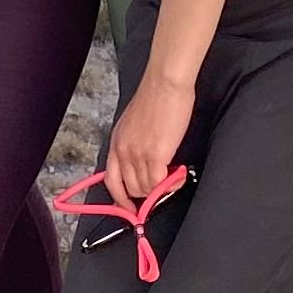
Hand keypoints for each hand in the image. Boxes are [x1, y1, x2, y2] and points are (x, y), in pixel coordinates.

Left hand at [105, 75, 193, 205]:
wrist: (165, 84)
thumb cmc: (155, 98)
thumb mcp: (133, 124)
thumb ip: (133, 144)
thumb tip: (142, 162)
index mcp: (116, 143)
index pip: (111, 182)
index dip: (121, 199)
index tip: (131, 209)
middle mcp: (123, 152)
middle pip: (131, 189)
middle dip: (148, 193)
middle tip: (165, 186)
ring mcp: (138, 155)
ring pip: (146, 189)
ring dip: (162, 188)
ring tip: (175, 175)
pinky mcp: (156, 156)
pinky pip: (160, 184)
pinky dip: (172, 184)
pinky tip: (180, 173)